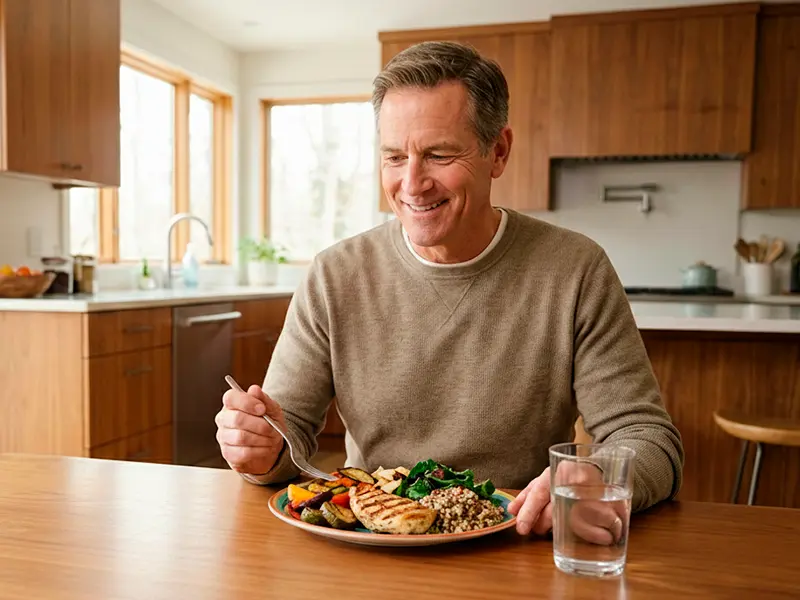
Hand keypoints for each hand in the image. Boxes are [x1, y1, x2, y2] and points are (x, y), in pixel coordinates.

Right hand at [215, 384, 286, 474]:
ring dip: (261, 439)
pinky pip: (243, 452)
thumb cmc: (268, 423)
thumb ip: (263, 399)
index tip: (262, 409)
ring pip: (240, 437)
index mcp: (232, 404)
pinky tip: (266, 448)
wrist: (270, 445)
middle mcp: (224, 419)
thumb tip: (254, 389)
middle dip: (259, 425)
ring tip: (272, 439)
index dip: (247, 402)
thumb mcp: (271, 409)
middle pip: (236, 419)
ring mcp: (224, 437)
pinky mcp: (228, 453)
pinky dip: (259, 450)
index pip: (230, 397)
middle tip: (272, 428)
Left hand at [508, 462, 626, 544]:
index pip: (539, 492)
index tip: (521, 528)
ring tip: (556, 525)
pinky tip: (577, 530)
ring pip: (570, 518)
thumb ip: (528, 494)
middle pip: (553, 509)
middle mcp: (575, 479)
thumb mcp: (545, 479)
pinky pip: (591, 525)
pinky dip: (583, 532)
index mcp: (557, 470)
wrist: (599, 469)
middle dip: (542, 523)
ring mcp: (593, 491)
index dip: (528, 512)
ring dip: (559, 527)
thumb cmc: (567, 476)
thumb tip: (512, 511)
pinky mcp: (608, 506)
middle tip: (538, 529)